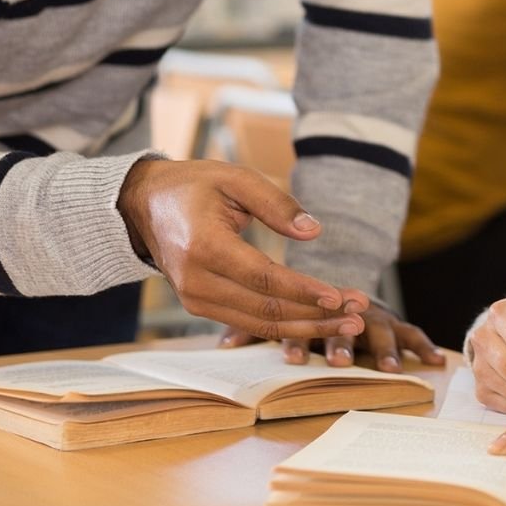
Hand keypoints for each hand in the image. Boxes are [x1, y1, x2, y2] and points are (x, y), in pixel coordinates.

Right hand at [118, 159, 369, 339]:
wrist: (144, 205)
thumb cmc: (194, 186)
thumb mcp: (235, 178)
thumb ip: (275, 203)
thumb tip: (314, 231)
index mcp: (204, 247)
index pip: (263, 278)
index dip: (304, 290)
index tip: (341, 296)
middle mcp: (196, 281)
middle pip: (266, 309)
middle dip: (318, 314)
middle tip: (361, 314)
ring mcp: (195, 299)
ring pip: (260, 324)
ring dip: (308, 327)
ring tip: (350, 323)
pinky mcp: (199, 307)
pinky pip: (249, 324)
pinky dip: (286, 326)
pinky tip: (319, 322)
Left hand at [220, 303, 446, 369]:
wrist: (338, 293)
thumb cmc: (303, 308)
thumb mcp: (277, 314)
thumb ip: (252, 328)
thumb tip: (224, 346)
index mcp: (315, 309)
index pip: (305, 323)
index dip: (299, 340)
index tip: (292, 358)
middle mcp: (345, 311)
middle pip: (345, 326)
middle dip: (342, 344)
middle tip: (338, 362)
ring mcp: (373, 316)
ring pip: (381, 329)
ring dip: (384, 350)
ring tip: (390, 370)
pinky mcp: (393, 323)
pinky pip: (411, 333)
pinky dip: (422, 346)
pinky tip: (436, 363)